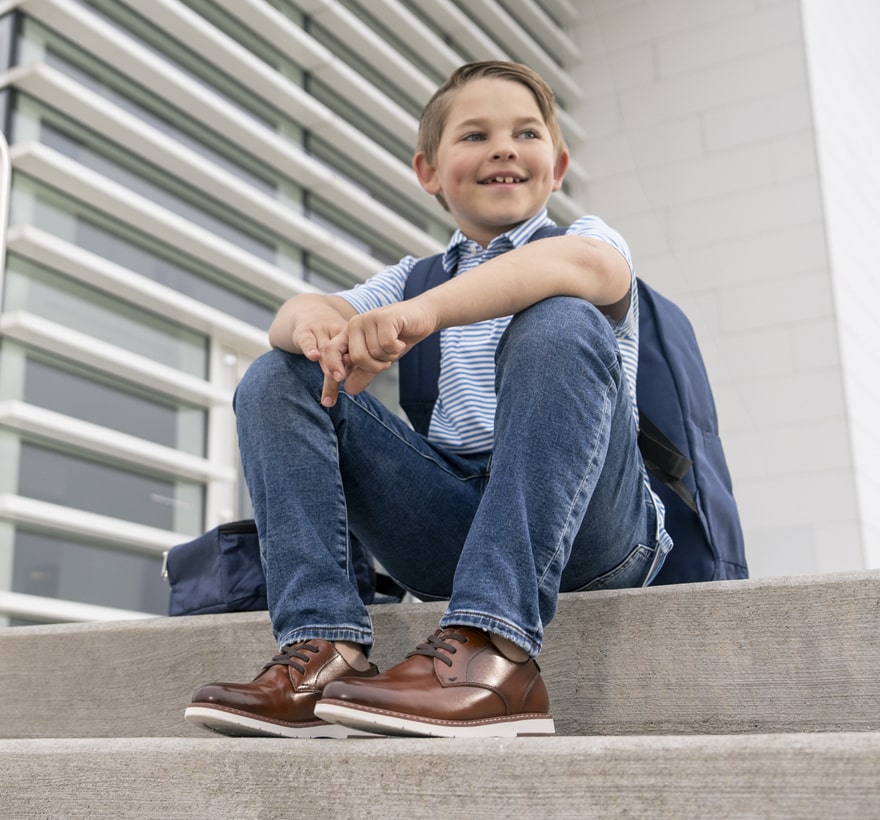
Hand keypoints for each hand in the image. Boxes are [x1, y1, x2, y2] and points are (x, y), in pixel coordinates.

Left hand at [319, 300, 438, 406]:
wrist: (422, 318)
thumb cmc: (398, 337)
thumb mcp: (379, 359)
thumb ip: (363, 373)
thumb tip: (349, 389)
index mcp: (348, 334)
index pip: (330, 351)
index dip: (331, 368)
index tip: (335, 385)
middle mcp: (354, 324)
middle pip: (357, 357)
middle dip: (375, 366)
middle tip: (386, 362)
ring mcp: (368, 318)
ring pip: (374, 352)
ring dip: (389, 356)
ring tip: (395, 346)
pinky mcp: (384, 317)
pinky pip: (387, 345)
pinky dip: (397, 348)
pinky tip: (401, 340)